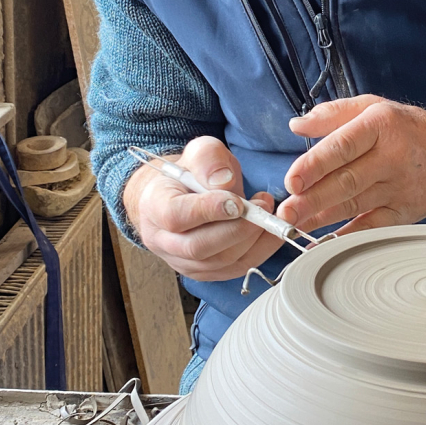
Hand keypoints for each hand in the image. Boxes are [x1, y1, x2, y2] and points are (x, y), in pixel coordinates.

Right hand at [122, 136, 282, 281]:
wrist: (181, 197)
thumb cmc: (190, 174)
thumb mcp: (198, 152)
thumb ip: (209, 160)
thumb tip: (224, 182)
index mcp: (155, 206)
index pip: (175, 216)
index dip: (208, 210)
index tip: (238, 201)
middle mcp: (163, 240)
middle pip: (199, 246)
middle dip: (238, 229)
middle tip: (262, 207)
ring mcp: (183, 262)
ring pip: (221, 261)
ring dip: (253, 239)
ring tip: (269, 214)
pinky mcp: (205, 272)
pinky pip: (236, 268)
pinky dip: (260, 251)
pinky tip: (271, 231)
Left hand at [278, 96, 425, 234]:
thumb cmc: (411, 129)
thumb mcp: (374, 106)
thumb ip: (333, 114)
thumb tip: (297, 125)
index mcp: (381, 125)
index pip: (343, 146)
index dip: (315, 165)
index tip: (292, 181)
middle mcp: (392, 157)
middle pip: (347, 181)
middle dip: (312, 199)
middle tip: (285, 213)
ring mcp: (400, 188)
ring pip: (355, 206)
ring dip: (321, 218)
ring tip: (293, 227)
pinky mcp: (405, 212)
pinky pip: (372, 227)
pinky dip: (346, 237)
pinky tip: (323, 242)